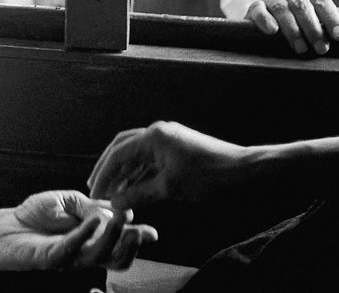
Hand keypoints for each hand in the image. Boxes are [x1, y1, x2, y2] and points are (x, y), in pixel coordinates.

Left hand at [0, 190, 156, 270]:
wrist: (5, 225)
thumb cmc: (36, 214)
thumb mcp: (68, 201)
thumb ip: (91, 205)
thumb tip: (116, 209)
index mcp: (92, 240)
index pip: (120, 244)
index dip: (137, 239)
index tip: (151, 232)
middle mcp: (84, 253)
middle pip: (116, 259)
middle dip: (132, 246)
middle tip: (140, 231)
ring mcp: (69, 258)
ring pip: (99, 256)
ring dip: (113, 238)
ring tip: (120, 220)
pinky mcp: (51, 258)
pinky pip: (72, 248)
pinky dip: (86, 234)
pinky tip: (95, 220)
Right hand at [87, 121, 246, 208]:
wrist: (244, 170)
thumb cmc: (208, 176)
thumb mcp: (170, 188)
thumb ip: (139, 195)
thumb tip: (114, 204)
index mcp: (153, 136)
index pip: (118, 154)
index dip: (104, 174)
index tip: (94, 192)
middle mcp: (157, 134)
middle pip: (123, 150)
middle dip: (109, 170)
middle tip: (96, 188)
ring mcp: (167, 141)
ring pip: (137, 157)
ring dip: (124, 175)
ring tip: (113, 194)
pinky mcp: (175, 151)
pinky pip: (150, 162)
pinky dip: (140, 176)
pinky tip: (133, 191)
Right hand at [245, 0, 338, 53]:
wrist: (269, 14)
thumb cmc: (299, 16)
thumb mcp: (317, 14)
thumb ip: (333, 16)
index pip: (321, 1)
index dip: (332, 19)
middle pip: (302, 5)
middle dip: (313, 28)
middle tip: (321, 47)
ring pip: (281, 8)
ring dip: (293, 29)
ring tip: (300, 47)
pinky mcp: (255, 7)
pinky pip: (259, 11)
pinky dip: (266, 20)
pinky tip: (273, 31)